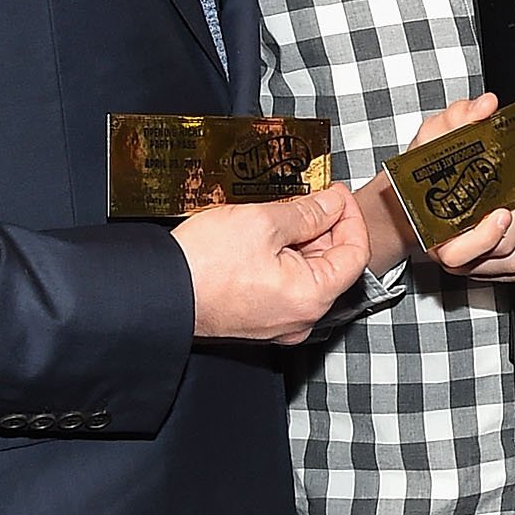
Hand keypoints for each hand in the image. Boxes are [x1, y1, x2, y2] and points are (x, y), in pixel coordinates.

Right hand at [175, 184, 369, 342]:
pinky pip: (282, 284)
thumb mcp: (264, 222)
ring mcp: (278, 322)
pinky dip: (280, 257)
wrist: (159, 292)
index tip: (337, 193)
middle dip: (323, 225)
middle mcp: (300, 318)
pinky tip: (263, 234)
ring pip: (305, 272)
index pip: (356, 253)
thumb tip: (331, 204)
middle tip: (307, 194)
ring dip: (300, 239)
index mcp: (312, 297)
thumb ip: (307, 212)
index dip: (350, 216)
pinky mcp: (257, 318)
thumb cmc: (204, 265)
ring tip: (279, 210)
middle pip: (331, 263)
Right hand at [355, 94, 514, 281]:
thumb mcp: (434, 137)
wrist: (426, 194)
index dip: (486, 237)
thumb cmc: (428, 171)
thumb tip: (486, 105)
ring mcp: (478, 264)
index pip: (459, 254)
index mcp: (435, 232)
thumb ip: (458, 119)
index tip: (502, 211)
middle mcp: (457, 256)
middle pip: (500, 252)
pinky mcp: (498, 267)